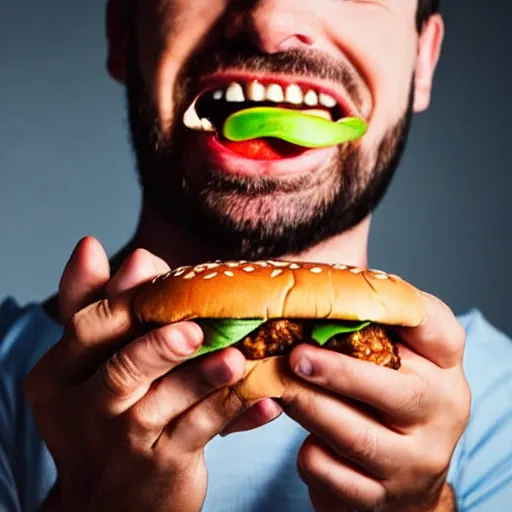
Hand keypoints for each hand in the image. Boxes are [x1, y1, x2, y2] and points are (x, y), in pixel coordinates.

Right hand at [25, 238, 280, 510]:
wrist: (111, 499)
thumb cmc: (109, 412)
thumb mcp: (94, 362)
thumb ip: (100, 304)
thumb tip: (106, 247)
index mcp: (58, 377)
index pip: (86, 327)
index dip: (124, 298)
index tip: (155, 269)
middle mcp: (83, 411)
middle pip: (122, 369)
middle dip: (159, 345)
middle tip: (194, 329)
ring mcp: (122, 442)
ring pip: (167, 402)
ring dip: (205, 378)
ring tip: (237, 360)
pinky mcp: (161, 467)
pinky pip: (203, 432)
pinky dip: (236, 412)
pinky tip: (266, 400)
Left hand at [282, 292, 469, 511]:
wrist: (408, 478)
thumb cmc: (390, 398)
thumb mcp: (397, 358)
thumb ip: (374, 321)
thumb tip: (319, 277)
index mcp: (444, 370)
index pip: (440, 331)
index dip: (402, 310)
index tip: (352, 302)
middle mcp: (440, 416)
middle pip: (394, 392)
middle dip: (337, 372)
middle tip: (295, 356)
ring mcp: (411, 463)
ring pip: (354, 435)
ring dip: (308, 407)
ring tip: (280, 385)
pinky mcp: (378, 499)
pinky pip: (328, 472)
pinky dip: (306, 451)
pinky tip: (303, 435)